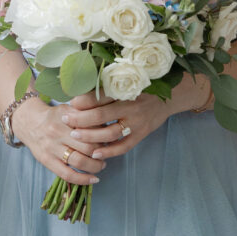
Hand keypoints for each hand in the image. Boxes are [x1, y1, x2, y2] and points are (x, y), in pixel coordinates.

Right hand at [11, 97, 105, 184]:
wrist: (28, 122)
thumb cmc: (54, 116)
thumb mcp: (69, 109)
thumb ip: (86, 115)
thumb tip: (109, 126)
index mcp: (66, 118)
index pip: (93, 130)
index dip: (105, 136)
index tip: (109, 139)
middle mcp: (57, 132)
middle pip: (88, 146)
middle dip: (102, 152)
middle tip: (106, 153)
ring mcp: (51, 148)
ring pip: (80, 161)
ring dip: (95, 166)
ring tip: (100, 165)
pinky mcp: (46, 160)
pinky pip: (66, 174)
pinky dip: (82, 179)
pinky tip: (93, 180)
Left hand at [63, 78, 209, 160]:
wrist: (171, 95)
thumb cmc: (141, 88)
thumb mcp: (127, 81)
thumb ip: (106, 86)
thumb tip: (77, 93)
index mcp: (125, 89)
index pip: (99, 96)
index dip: (82, 101)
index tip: (69, 103)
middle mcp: (131, 106)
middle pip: (100, 114)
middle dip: (79, 119)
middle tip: (65, 120)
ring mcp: (137, 122)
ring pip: (110, 132)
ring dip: (90, 136)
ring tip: (74, 136)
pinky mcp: (142, 134)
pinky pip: (124, 146)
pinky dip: (109, 152)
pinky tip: (95, 154)